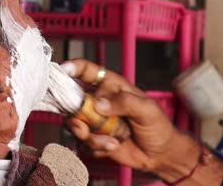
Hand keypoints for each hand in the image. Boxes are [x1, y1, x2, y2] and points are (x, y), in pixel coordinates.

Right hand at [62, 59, 198, 178]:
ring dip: (89, 136)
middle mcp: (97, 101)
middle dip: (74, 115)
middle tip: (83, 126)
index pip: (87, 70)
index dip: (72, 68)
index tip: (63, 70)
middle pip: (71, 99)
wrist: (160, 154)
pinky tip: (112, 147)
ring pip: (74, 124)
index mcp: (110, 86)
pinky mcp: (93, 138)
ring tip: (110, 142)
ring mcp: (93, 120)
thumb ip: (125, 102)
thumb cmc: (157, 126)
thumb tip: (99, 104)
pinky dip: (96, 148)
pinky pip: (82, 142)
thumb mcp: (147, 110)